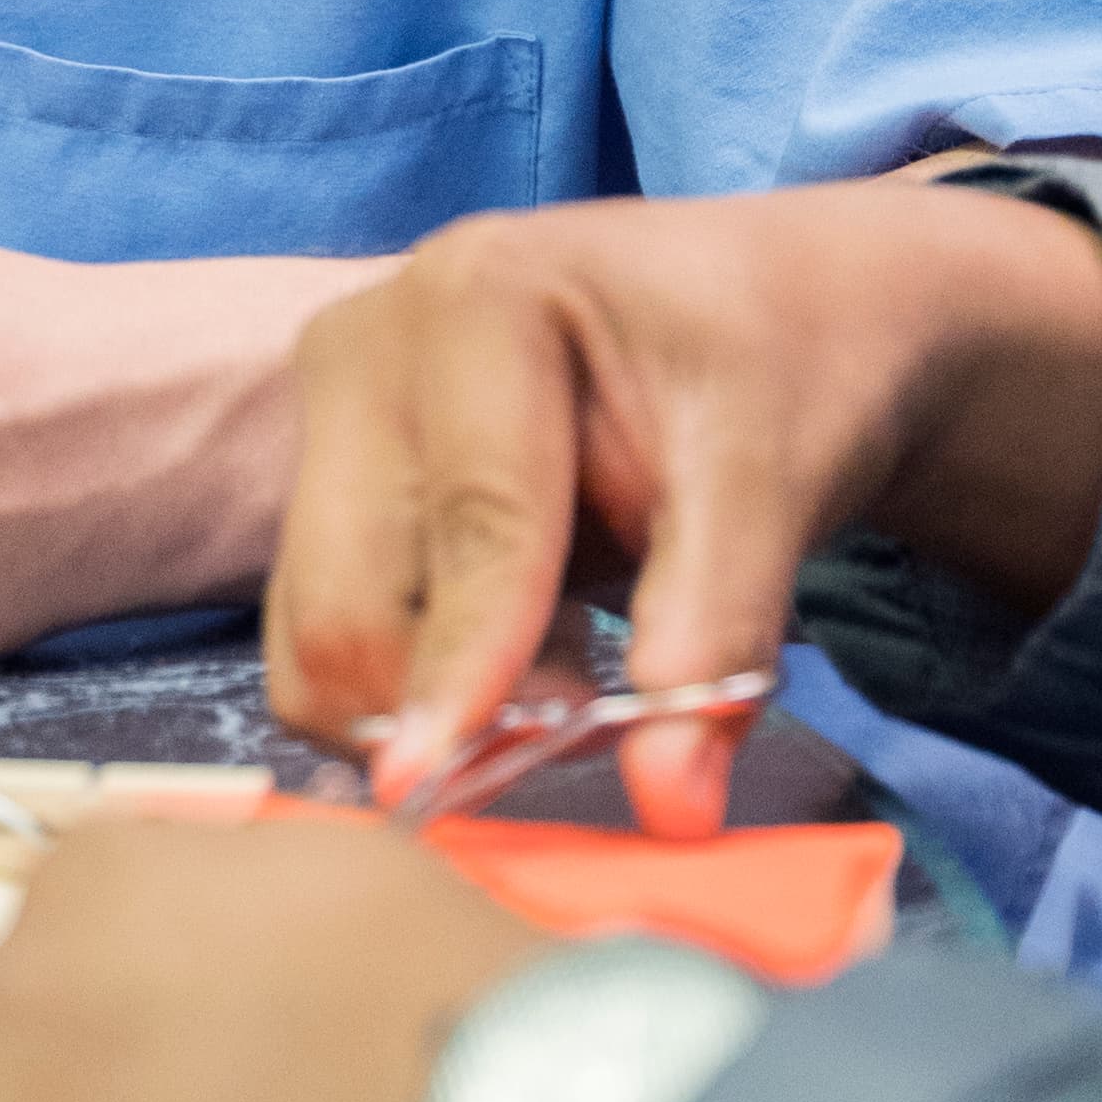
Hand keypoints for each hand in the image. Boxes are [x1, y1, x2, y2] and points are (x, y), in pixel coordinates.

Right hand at [269, 184, 1101, 835]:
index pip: (470, 523)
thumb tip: (670, 802)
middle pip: (347, 591)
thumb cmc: (782, 364)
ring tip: (572, 680)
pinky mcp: (333, 477)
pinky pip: (334, 631)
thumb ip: (719, 629)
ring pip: (319, 632)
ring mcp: (336, 411)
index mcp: (478, 299)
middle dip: (443, 706)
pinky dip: (420, 684)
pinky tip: (531, 649)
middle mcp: (370, 342)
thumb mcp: (778, 480)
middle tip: (580, 740)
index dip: (467, 667)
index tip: (440, 789)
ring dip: (429, 708)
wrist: (775, 306)